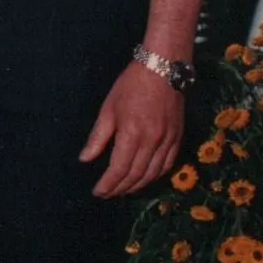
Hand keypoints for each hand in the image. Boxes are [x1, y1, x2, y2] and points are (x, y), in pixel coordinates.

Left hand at [80, 62, 184, 196]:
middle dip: (120, 188)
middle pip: (136, 175)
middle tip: (108, 194)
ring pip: (152, 174)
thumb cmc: (131, 85)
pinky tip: (146, 178)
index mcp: (132, 134)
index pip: (118, 169)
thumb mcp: (108, 109)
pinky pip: (167, 164)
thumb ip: (98, 137)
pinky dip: (155, 176)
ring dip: (137, 186)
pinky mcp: (178, 137)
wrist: (163, 68)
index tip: (98, 192)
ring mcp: (168, 141)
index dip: (107, 184)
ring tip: (123, 190)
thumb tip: (85, 159)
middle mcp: (152, 142)